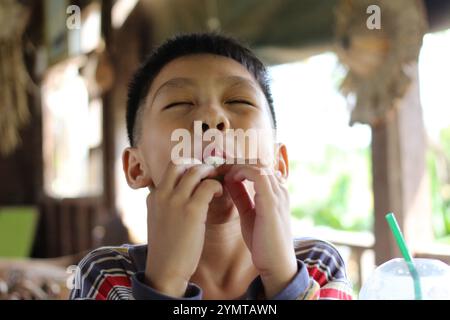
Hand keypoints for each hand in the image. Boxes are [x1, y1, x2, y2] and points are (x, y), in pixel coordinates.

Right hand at [145, 160, 222, 296]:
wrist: (165, 269)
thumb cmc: (166, 247)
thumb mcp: (157, 219)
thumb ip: (165, 203)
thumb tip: (181, 193)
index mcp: (153, 195)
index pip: (170, 169)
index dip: (187, 166)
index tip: (199, 172)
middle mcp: (162, 194)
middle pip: (180, 163)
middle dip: (197, 164)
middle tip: (209, 172)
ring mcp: (176, 200)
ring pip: (196, 171)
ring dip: (210, 173)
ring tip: (216, 181)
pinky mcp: (192, 210)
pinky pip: (208, 186)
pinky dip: (217, 186)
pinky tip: (219, 193)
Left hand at [222, 163, 297, 297]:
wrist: (276, 264)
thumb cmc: (263, 242)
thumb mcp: (249, 213)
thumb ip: (241, 196)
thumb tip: (229, 181)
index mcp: (276, 192)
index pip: (260, 167)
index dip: (241, 165)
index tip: (223, 170)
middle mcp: (280, 190)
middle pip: (259, 162)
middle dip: (238, 162)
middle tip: (220, 167)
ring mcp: (278, 194)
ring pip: (259, 165)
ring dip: (238, 165)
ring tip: (223, 171)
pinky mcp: (271, 202)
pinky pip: (258, 175)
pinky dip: (242, 172)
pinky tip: (230, 179)